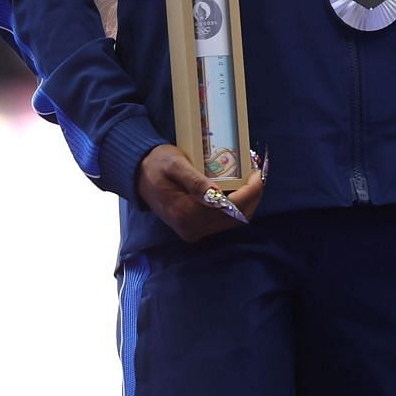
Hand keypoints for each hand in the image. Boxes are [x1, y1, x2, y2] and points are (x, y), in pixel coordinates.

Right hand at [133, 143, 264, 242]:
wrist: (138, 175)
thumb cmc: (157, 164)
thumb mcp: (175, 165)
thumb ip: (195, 181)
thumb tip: (217, 193)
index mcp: (186, 213)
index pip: (230, 208)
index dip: (250, 192)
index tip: (258, 173)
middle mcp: (191, 228)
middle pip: (236, 218)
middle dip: (253, 197)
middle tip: (257, 174)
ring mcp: (193, 230)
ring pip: (232, 222)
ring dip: (246, 202)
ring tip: (251, 180)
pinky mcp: (194, 228)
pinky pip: (223, 221)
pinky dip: (236, 207)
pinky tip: (239, 190)